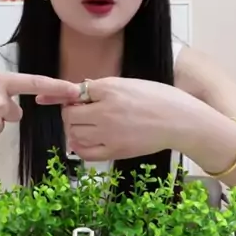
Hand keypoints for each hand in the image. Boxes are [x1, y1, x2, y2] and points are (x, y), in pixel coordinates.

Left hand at [37, 76, 197, 160]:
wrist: (180, 121)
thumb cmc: (159, 98)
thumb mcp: (129, 83)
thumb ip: (102, 87)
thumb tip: (79, 89)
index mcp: (109, 89)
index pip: (74, 93)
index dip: (64, 96)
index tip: (54, 99)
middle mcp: (105, 111)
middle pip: (70, 115)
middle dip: (70, 114)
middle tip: (80, 113)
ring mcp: (109, 133)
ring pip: (74, 133)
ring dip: (73, 130)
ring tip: (85, 126)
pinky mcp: (115, 151)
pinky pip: (84, 152)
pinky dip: (79, 147)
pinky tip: (83, 142)